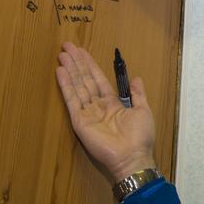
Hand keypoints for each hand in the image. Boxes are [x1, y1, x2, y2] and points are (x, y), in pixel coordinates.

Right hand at [55, 42, 156, 183]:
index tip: (81, 51)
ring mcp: (87, 113)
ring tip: (62, 54)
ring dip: (70, 70)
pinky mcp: (80, 121)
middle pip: (85, 80)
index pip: (98, 79)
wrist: (132, 157)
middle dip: (77, 63)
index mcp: (113, 103)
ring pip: (77, 87)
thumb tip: (136, 77)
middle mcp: (98, 106)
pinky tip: (61, 71)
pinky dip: (66, 85)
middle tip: (67, 46)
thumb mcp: (143, 110)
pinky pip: (72, 100)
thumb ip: (137, 94)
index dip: (90, 65)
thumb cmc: (140, 136)